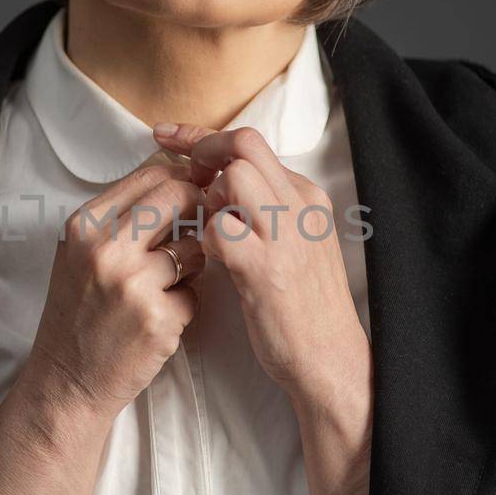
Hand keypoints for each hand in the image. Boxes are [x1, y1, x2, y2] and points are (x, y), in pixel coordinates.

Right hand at [24, 156, 206, 424]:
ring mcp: (133, 283)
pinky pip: (195, 293)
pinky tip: (157, 320)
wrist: (67, 380)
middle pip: (178, 196)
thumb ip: (120, 217)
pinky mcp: (158, 317)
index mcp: (84, 225)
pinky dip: (184, 306)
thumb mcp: (80, 253)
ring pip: (195, 247)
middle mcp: (105, 248)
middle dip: (196, 209)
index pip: (150, 174)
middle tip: (194, 231)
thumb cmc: (78, 314)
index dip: (180, 180)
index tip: (190, 195)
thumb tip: (178, 179)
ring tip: (161, 288)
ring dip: (191, 265)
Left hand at [151, 122, 372, 456]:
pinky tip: (204, 259)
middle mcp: (301, 206)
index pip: (251, 142)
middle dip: (199, 152)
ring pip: (234, 177)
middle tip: (175, 175)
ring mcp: (286, 235)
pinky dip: (202, 238)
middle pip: (244, 145)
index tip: (167, 135)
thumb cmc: (300, 306)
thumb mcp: (292, 243)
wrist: (329, 358)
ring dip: (205, 197)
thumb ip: (262, 210)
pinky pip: (221, 229)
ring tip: (204, 229)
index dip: (202, 135)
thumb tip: (212, 183)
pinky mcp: (267, 269)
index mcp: (306, 196)